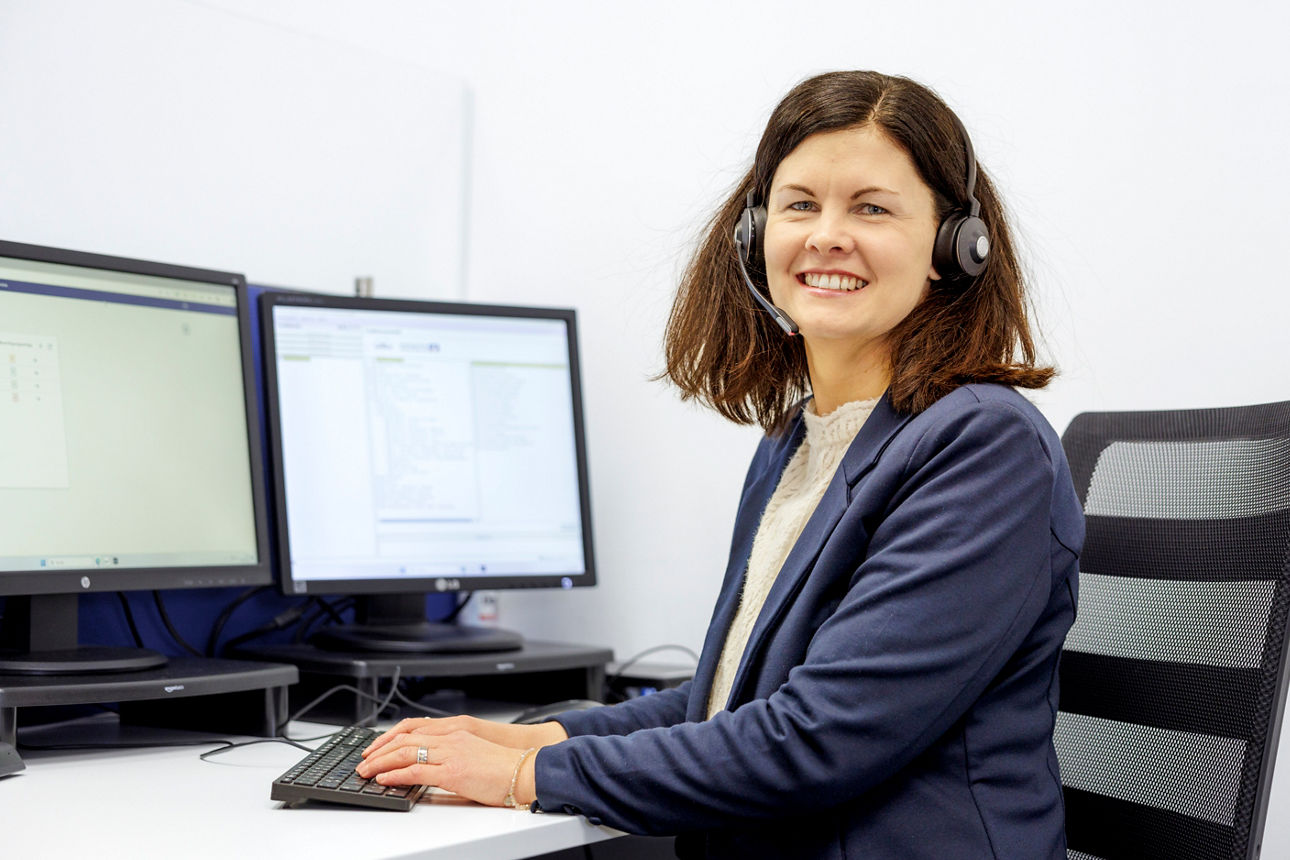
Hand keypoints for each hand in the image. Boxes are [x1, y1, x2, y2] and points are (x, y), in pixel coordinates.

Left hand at [355, 728, 533, 806]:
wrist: (525, 772)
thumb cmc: (503, 767)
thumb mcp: (473, 753)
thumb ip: (451, 753)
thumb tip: (430, 766)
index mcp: (455, 731)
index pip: (413, 728)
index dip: (389, 737)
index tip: (375, 748)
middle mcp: (450, 738)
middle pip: (404, 738)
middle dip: (379, 750)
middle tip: (363, 761)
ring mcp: (450, 753)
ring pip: (405, 752)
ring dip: (380, 762)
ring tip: (366, 771)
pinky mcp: (452, 772)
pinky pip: (416, 771)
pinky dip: (395, 774)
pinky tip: (384, 779)